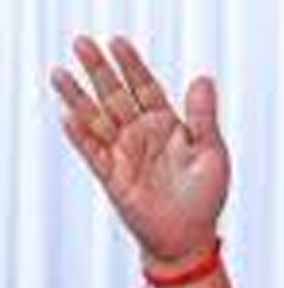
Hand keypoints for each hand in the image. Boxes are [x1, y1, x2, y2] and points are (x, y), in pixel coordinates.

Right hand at [51, 36, 229, 266]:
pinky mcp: (112, 175)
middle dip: (100, 71)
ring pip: (97, 119)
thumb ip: (203, 119)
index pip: (145, 88)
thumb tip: (203, 79)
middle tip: (82, 43)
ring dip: (79, 97)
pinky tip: (68, 116)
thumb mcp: (211, 154)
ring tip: (60, 74)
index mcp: (167, 126)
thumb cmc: (205, 197)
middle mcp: (142, 135)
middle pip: (116, 96)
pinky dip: (81, 135)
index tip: (118, 42)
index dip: (132, 66)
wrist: (189, 237)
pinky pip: (92, 152)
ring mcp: (124, 153)